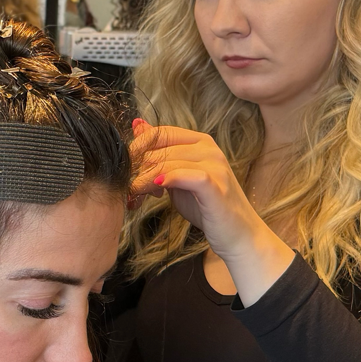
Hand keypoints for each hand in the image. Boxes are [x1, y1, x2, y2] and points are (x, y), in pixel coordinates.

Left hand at [129, 120, 293, 303]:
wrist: (236, 235)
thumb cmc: (205, 207)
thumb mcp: (177, 177)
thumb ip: (161, 155)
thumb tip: (137, 126)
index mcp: (199, 142)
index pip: (158, 134)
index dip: (136, 151)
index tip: (124, 171)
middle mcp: (208, 148)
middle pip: (158, 149)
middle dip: (136, 170)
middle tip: (127, 190)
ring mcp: (214, 165)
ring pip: (166, 164)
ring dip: (143, 181)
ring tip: (134, 197)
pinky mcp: (215, 186)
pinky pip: (186, 176)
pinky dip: (167, 180)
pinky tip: (156, 189)